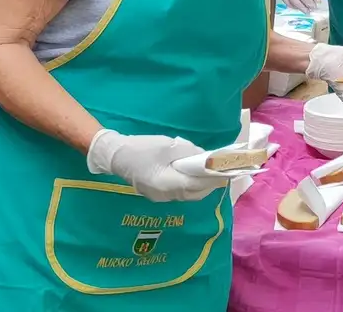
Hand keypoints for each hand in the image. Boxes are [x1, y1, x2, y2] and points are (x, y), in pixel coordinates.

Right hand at [86, 129, 223, 201]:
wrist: (115, 155)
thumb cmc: (142, 148)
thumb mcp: (169, 146)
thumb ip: (190, 153)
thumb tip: (207, 158)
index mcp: (167, 183)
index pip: (197, 184)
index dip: (214, 178)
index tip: (228, 171)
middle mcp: (165, 195)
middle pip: (194, 193)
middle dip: (210, 183)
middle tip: (223, 172)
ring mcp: (160, 197)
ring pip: (188, 195)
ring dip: (201, 185)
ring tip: (211, 173)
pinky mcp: (156, 194)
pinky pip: (179, 192)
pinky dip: (190, 185)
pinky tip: (194, 175)